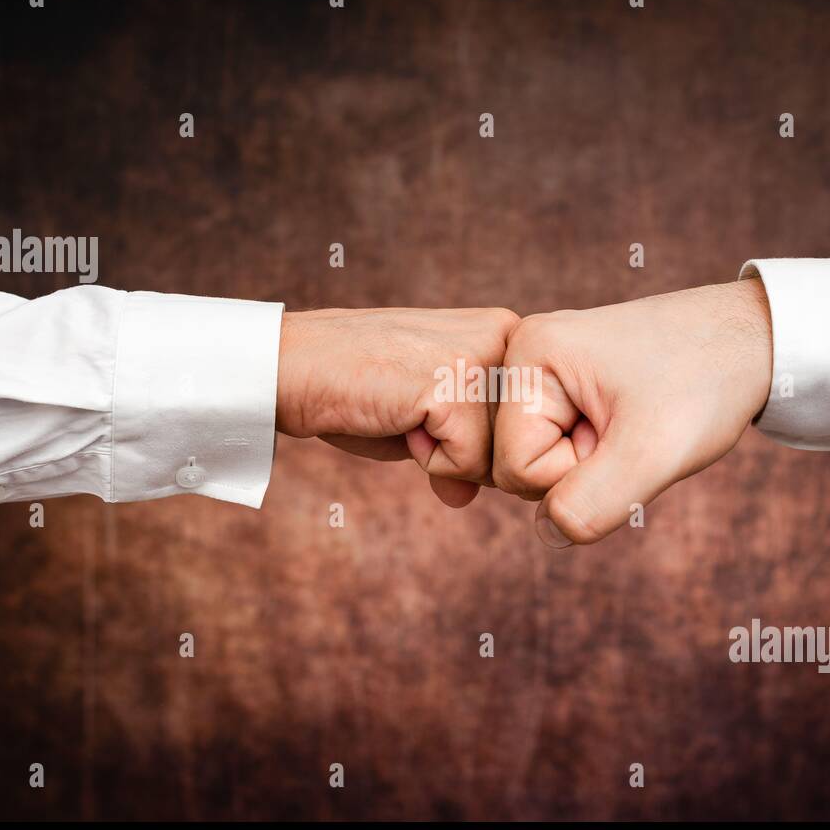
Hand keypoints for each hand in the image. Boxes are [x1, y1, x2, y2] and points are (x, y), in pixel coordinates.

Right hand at [276, 306, 519, 506]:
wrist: (295, 365)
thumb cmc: (357, 390)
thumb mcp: (429, 419)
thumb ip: (466, 447)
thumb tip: (470, 495)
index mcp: (507, 333)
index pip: (535, 424)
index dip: (481, 443)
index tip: (430, 411)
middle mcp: (507, 335)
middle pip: (527, 444)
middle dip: (469, 453)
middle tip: (413, 412)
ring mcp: (483, 358)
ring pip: (503, 459)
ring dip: (448, 457)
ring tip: (406, 412)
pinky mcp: (457, 387)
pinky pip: (469, 465)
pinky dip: (429, 461)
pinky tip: (399, 418)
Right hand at [492, 278, 772, 544]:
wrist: (751, 338)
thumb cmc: (707, 382)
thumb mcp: (653, 452)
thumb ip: (591, 504)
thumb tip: (548, 532)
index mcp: (527, 355)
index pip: (514, 468)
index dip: (574, 474)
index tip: (626, 433)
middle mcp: (520, 354)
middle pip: (516, 466)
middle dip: (579, 470)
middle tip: (633, 427)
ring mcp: (541, 368)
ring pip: (538, 461)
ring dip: (590, 463)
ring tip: (634, 422)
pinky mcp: (561, 381)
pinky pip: (557, 445)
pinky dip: (596, 450)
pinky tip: (629, 421)